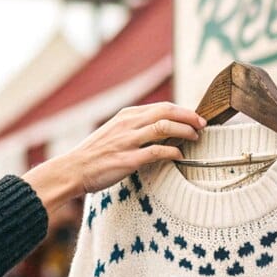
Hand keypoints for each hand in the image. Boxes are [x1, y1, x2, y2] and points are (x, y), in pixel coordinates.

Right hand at [22, 102, 205, 213]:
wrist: (74, 169)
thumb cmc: (95, 154)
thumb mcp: (114, 131)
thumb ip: (134, 127)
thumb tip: (160, 127)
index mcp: (126, 115)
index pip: (162, 106)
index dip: (183, 111)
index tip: (195, 118)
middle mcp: (128, 124)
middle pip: (166, 112)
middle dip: (189, 117)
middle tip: (203, 125)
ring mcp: (127, 141)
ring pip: (164, 128)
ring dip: (184, 132)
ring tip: (196, 138)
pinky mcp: (127, 160)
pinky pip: (156, 152)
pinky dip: (172, 152)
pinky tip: (180, 156)